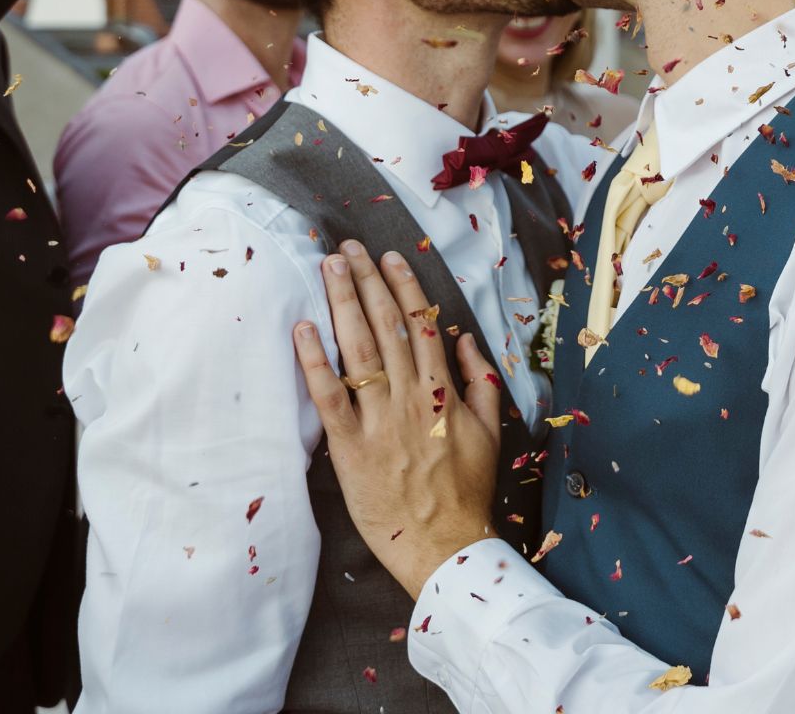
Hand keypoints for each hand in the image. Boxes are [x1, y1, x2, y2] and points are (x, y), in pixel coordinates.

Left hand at [294, 243, 502, 595]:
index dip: (404, 286)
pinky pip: (328, 397)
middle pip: (386, 326)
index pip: (422, 325)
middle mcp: (410, 398)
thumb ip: (482, 383)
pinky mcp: (350, 447)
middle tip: (348, 247)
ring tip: (329, 268)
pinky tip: (303, 329)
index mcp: (443, 392)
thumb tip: (465, 340)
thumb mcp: (491, 433)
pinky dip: (315, 361)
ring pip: (358, 350)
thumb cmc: (468, 492)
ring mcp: (379, 421)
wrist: (445, 546)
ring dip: (343, 304)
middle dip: (367, 281)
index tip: (388, 257)